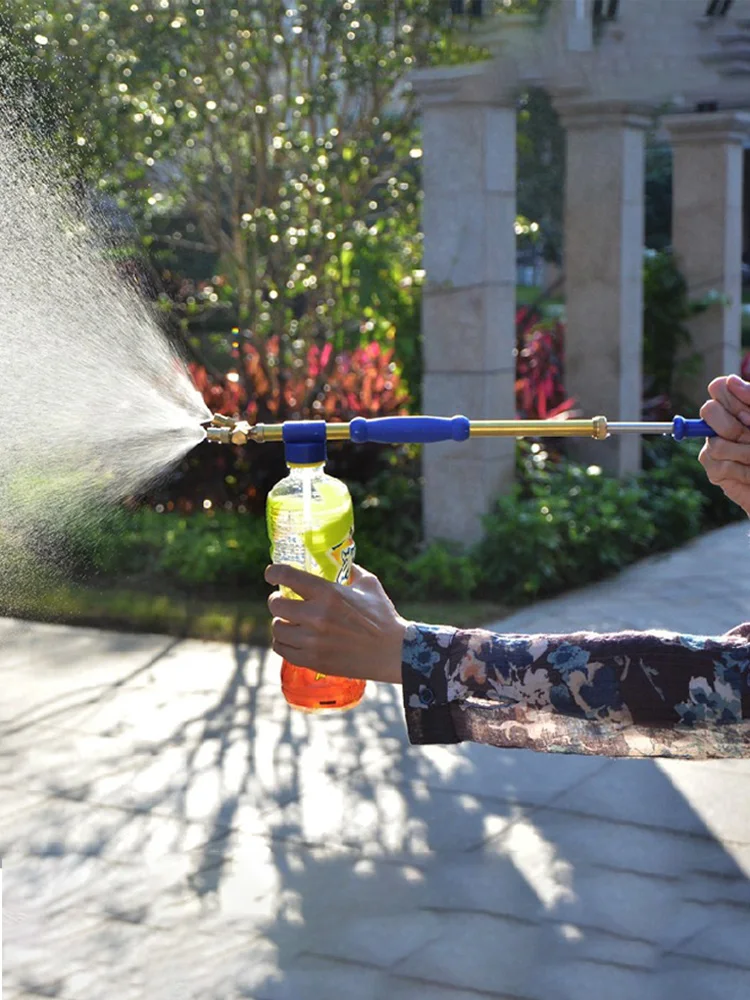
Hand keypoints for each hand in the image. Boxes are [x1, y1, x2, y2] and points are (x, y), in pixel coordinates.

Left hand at [265, 563, 408, 684]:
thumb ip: (352, 571)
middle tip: (282, 601)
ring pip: (277, 629)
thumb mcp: (369, 585)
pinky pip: (282, 650)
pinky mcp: (313, 660)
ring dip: (280, 623)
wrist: (392, 653)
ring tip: (288, 622)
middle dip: (276, 600)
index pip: (287, 576)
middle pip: (276, 605)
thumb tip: (341, 562)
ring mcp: (313, 640)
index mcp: (328, 593)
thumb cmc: (383, 617)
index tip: (271, 574)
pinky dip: (283, 643)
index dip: (274, 572)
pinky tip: (291, 639)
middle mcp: (316, 616)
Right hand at [699, 374, 749, 515]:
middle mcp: (723, 423)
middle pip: (708, 411)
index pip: (718, 388)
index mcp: (738, 405)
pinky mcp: (715, 471)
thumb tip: (730, 381)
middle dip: (734, 427)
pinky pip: (719, 466)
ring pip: (716, 443)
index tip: (749, 414)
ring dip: (745, 453)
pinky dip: (743, 472)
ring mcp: (715, 446)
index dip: (730, 399)